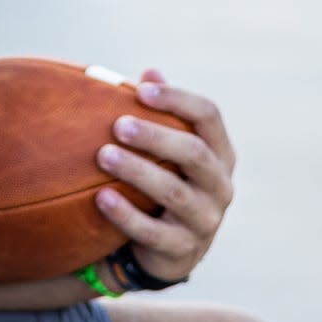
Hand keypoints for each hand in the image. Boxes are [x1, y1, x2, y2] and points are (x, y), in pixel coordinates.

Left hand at [94, 69, 235, 286]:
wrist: (164, 251)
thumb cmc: (164, 183)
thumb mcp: (167, 151)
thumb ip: (161, 114)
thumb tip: (150, 70)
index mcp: (220, 153)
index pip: (209, 116)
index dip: (177, 99)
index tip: (141, 90)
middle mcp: (220, 186)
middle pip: (195, 153)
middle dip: (156, 136)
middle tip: (118, 125)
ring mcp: (206, 220)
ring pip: (175, 192)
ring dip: (138, 171)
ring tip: (103, 155)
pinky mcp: (183, 251)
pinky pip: (153, 232)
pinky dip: (126, 214)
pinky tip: (101, 198)